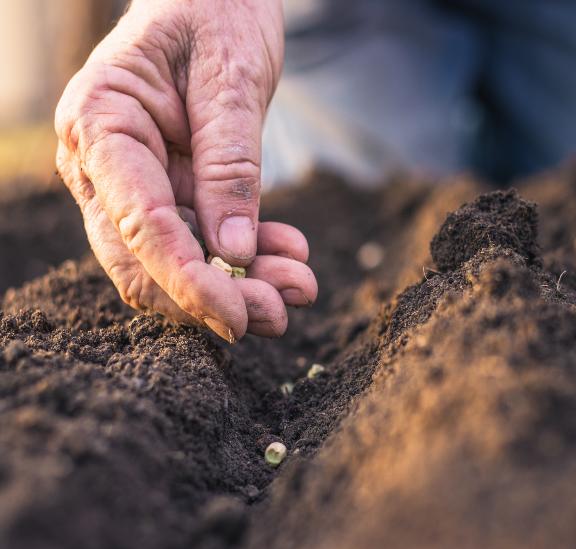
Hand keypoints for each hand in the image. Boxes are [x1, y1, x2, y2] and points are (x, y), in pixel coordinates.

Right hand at [55, 0, 316, 341]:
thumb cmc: (217, 11)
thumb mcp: (232, 78)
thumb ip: (229, 166)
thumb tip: (234, 254)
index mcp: (101, 124)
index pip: (139, 225)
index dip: (188, 283)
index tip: (240, 318)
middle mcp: (105, 164)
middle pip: (145, 262)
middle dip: (213, 299)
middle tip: (282, 312)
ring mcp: (134, 182)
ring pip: (175, 262)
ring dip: (238, 285)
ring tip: (300, 286)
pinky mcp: (170, 189)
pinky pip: (201, 241)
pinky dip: (246, 258)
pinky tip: (290, 255)